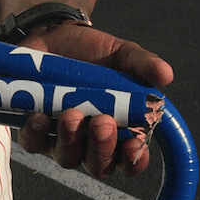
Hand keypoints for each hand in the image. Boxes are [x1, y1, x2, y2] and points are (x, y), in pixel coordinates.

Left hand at [17, 23, 173, 179]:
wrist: (51, 34)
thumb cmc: (92, 52)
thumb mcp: (120, 54)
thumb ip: (143, 64)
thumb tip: (166, 75)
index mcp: (119, 130)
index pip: (130, 160)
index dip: (135, 160)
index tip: (136, 144)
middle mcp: (89, 142)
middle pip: (99, 165)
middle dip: (102, 147)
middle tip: (102, 122)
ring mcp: (60, 140)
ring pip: (67, 158)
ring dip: (71, 140)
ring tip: (71, 114)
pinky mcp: (33, 130)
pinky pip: (34, 143)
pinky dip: (37, 133)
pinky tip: (40, 116)